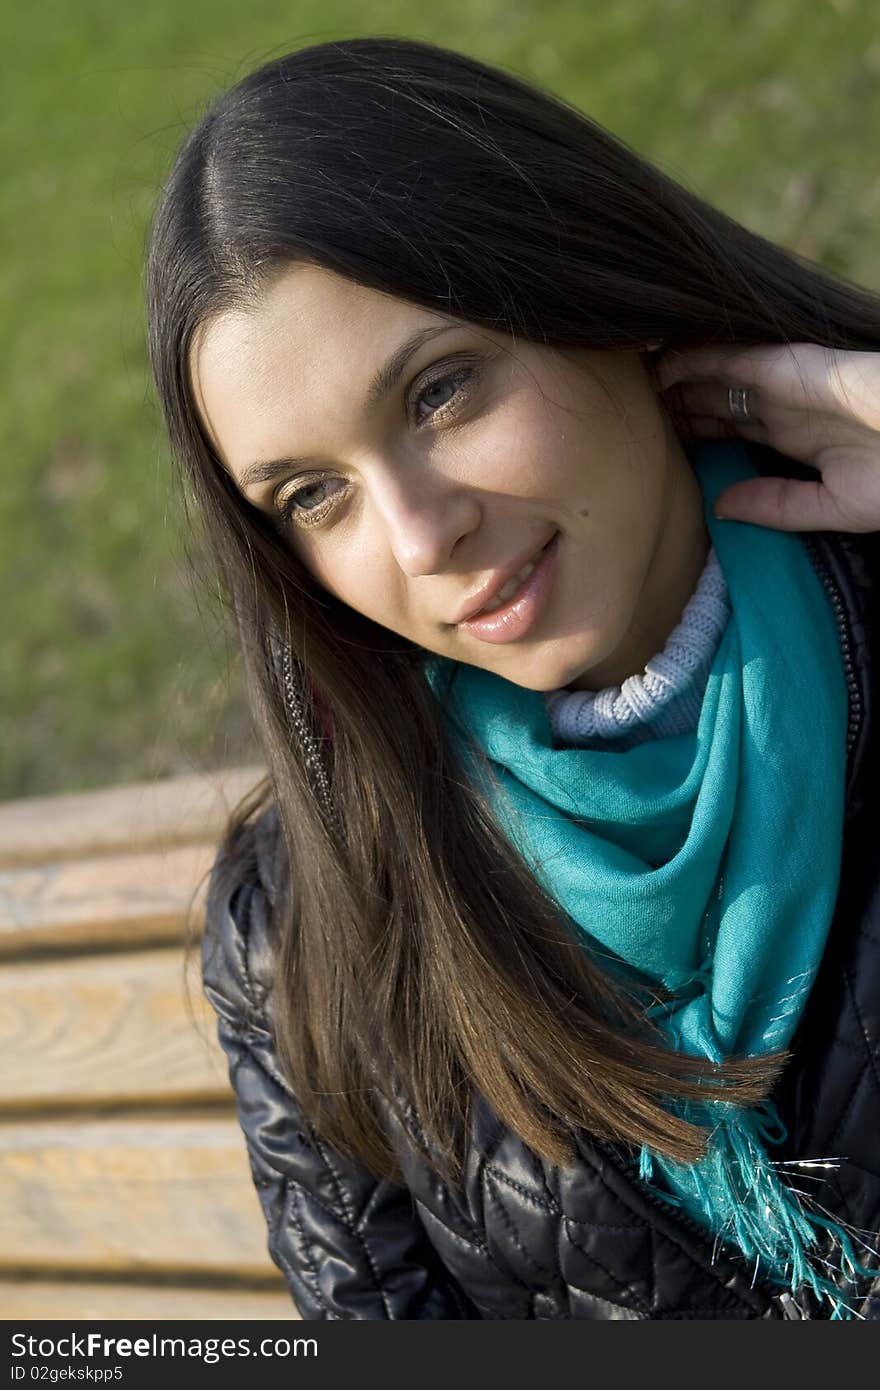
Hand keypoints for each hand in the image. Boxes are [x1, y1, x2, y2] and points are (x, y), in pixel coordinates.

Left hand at [651, 343, 879, 532]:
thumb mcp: (835, 505)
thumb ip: (779, 506)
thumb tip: (721, 508)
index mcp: (797, 438)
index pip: (732, 430)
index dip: (694, 431)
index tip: (654, 442)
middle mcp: (787, 407)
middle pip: (717, 400)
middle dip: (675, 403)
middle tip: (629, 407)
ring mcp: (788, 384)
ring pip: (716, 377)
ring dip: (675, 377)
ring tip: (631, 380)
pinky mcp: (793, 365)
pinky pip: (732, 359)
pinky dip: (694, 359)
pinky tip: (658, 364)